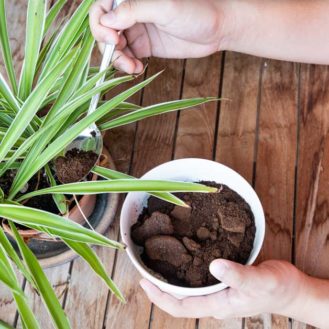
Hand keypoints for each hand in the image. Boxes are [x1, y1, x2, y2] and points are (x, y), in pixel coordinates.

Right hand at [89, 0, 229, 72]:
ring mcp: (138, 29)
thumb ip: (134, 10)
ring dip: (118, 59)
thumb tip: (106, 20)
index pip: (102, 7)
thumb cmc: (196, 11)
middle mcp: (132, 11)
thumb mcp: (164, 7)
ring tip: (132, 68)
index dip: (100, 24)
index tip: (113, 38)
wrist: (217, 29)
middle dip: (108, 46)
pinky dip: (127, 64)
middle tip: (122, 58)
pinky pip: (127, 56)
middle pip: (105, 29)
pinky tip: (137, 68)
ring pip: (114, 46)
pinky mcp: (145, 46)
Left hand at [140, 260, 304, 318]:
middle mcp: (214, 300)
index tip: (143, 283)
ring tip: (159, 262)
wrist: (291, 289)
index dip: (159, 297)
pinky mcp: (224, 282)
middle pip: (179, 299)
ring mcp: (218, 292)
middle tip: (145, 269)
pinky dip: (187, 271)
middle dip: (160, 288)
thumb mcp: (259, 280)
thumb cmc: (277, 288)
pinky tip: (185, 256)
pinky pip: (199, 279)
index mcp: (218, 304)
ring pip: (188, 289)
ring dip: (171, 279)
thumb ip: (238, 275)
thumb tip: (214, 266)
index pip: (180, 307)